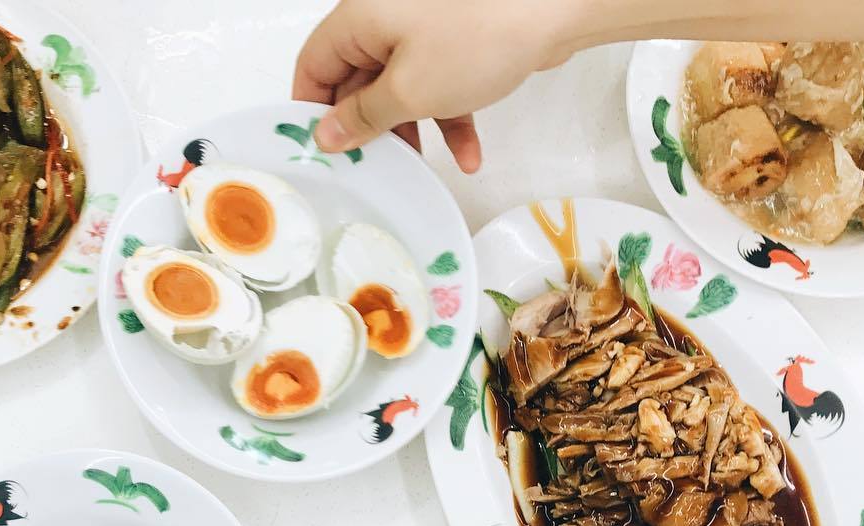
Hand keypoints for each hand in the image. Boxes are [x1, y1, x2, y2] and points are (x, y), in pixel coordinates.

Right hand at [292, 0, 581, 171]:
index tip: (320, 151)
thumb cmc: (477, 37)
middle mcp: (386, 19)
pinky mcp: (456, 42)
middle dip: (367, 128)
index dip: (311, 110)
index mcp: (360, 18)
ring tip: (420, 170)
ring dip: (410, 131)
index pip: (314, 65)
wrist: (552, 9)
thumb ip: (363, 117)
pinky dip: (449, 120)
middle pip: (357, 81)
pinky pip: (438, 86)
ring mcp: (423, 30)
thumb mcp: (408, 92)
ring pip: (400, 89)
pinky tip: (468, 156)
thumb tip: (328, 134)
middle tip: (372, 170)